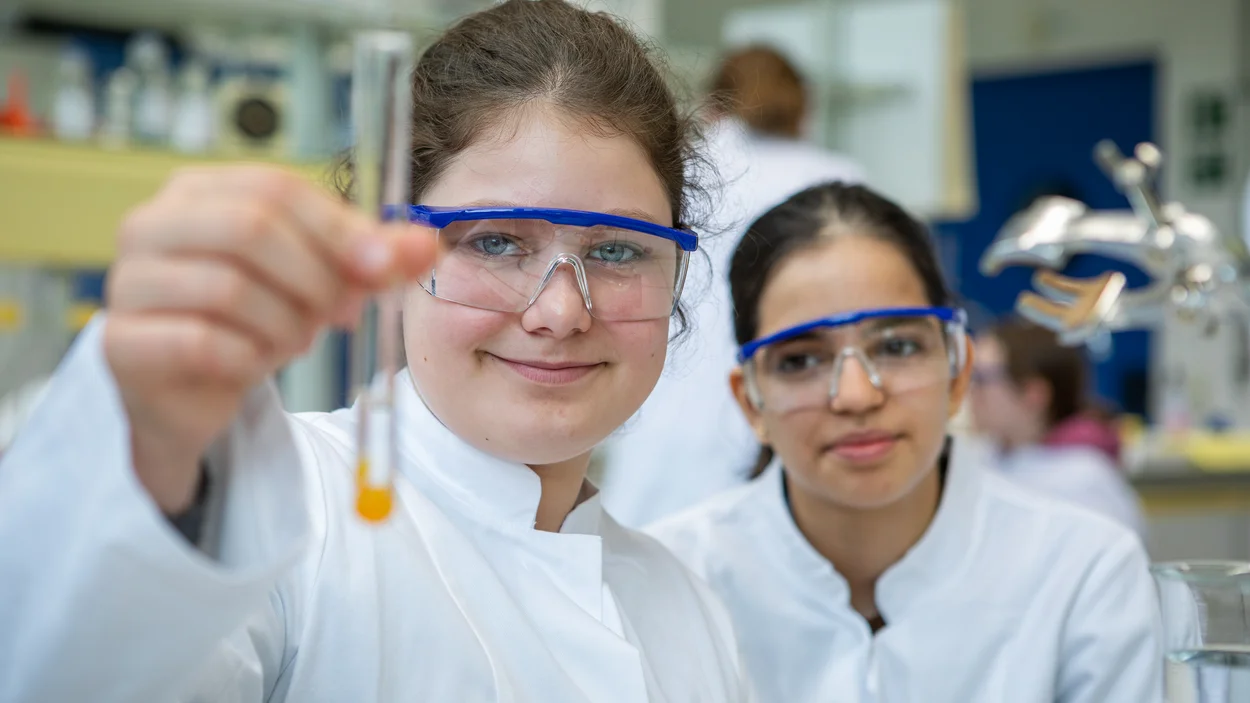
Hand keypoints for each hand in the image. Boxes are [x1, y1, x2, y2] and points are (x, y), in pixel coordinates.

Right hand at [103, 165, 435, 512]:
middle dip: (314, 277)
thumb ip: (373, 261)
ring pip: (229, 289)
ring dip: (285, 325)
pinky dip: (249, 359)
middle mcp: (151, 225)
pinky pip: (203, 343)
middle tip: (339, 313)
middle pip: (249, 228)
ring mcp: (128, 283)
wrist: (194, 392)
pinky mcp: (123, 343)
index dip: (338, 228)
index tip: (384, 268)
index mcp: (199, 191)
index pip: (275, 188)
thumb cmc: (255, 319)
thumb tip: (427, 245)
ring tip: (295, 340)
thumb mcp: (322, 282)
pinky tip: (256, 364)